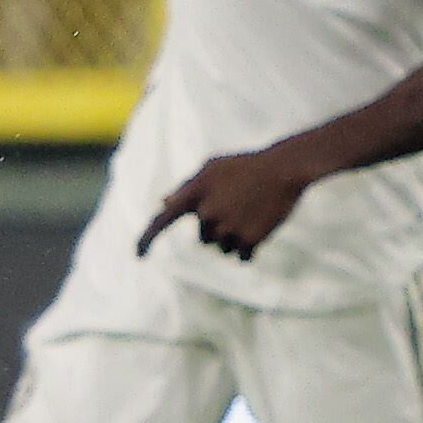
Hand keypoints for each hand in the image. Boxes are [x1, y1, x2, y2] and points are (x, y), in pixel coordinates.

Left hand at [139, 145, 319, 261]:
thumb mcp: (213, 167)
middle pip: (204, 237)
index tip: (138, 255)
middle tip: (239, 204)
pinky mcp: (248, 240)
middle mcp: (207, 212)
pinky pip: (242, 256)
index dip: (147, 238)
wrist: (284, 169)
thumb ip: (187, 186)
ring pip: (223, 247)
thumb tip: (163, 204)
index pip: (163, 219)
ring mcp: (227, 228)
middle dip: (218, 226)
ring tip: (252, 212)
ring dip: (235, 236)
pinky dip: (250, 247)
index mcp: (195, 191)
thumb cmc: (246, 166)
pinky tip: (260, 226)